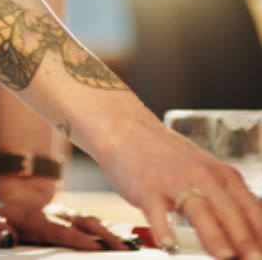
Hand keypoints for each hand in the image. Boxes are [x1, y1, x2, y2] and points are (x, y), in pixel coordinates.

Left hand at [0, 175, 132, 250]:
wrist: (12, 202)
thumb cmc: (1, 221)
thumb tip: (7, 236)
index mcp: (38, 220)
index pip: (61, 230)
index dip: (78, 238)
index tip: (96, 247)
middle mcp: (58, 215)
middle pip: (85, 224)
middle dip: (105, 236)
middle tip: (125, 250)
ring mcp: (69, 215)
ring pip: (94, 222)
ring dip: (113, 234)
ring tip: (132, 248)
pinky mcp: (76, 219)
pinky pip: (97, 224)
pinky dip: (113, 230)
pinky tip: (129, 240)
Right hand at [95, 107, 261, 259]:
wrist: (125, 128)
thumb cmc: (166, 156)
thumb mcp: (204, 171)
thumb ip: (226, 200)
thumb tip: (251, 236)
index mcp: (221, 174)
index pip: (252, 209)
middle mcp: (201, 176)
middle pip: (230, 211)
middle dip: (246, 241)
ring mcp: (173, 182)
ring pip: (199, 211)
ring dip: (215, 236)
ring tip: (225, 256)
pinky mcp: (147, 189)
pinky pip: (157, 213)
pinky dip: (164, 231)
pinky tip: (169, 245)